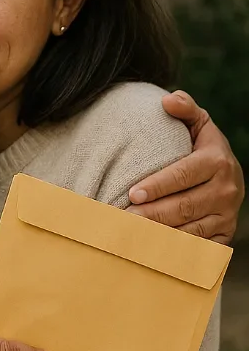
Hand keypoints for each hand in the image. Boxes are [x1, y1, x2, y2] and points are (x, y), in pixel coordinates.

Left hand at [128, 91, 243, 243]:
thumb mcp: (199, 124)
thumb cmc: (202, 147)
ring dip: (158, 236)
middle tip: (122, 220)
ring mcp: (226, 216)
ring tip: (129, 237)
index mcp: (218, 161)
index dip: (157, 186)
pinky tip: (148, 251)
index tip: (131, 193)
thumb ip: (185, 108)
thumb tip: (167, 100)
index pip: (182, 175)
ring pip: (188, 231)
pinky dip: (172, 251)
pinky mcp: (223, 237)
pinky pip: (196, 248)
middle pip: (182, 207)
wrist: (228, 176)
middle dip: (150, 215)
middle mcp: (226, 191)